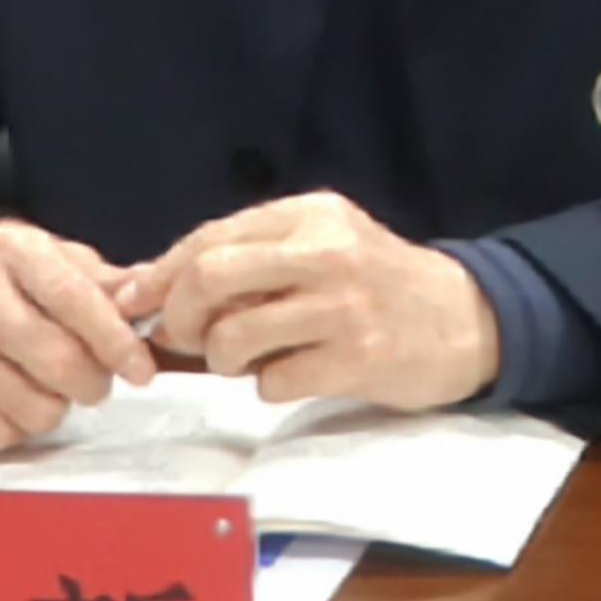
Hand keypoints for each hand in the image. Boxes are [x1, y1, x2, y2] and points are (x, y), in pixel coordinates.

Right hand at [0, 217, 159, 448]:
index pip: (76, 301)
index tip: (141, 369)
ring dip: (57, 406)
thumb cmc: (3, 283)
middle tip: (93, 379)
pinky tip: (8, 397)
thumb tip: (150, 297)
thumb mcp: (52, 260)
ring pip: (38, 410)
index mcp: (10, 250)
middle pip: (61, 363)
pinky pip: (4, 436)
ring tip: (42, 382)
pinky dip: (18, 426)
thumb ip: (106, 280)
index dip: (118, 342)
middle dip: (94, 381)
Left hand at [133, 191, 500, 413]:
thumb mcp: (319, 247)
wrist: (467, 318)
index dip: (158, 274)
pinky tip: (295, 374)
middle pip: (210, 277)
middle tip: (188, 339)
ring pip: (233, 336)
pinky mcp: (357, 358)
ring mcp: (343, 306)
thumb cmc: (377, 284)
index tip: (133, 303)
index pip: (210, 237)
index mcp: (312, 214)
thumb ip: (245, 257)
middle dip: (181, 316)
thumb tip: (141, 284)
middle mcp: (327, 251)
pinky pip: (272, 382)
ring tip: (249, 359)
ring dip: (223, 360)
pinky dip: (269, 386)